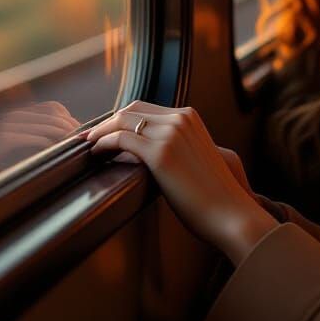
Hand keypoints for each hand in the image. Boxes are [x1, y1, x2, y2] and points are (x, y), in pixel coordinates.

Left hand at [83, 100, 275, 263]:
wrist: (230, 212)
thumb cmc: (215, 194)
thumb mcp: (198, 157)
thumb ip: (180, 146)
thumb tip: (154, 154)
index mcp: (190, 117)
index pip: (145, 108)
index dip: (121, 120)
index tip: (105, 133)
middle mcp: (180, 118)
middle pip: (131, 110)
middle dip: (108, 122)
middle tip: (89, 138)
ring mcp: (171, 133)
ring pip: (122, 121)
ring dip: (100, 132)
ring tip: (89, 147)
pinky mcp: (161, 153)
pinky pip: (121, 139)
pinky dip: (103, 143)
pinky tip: (97, 154)